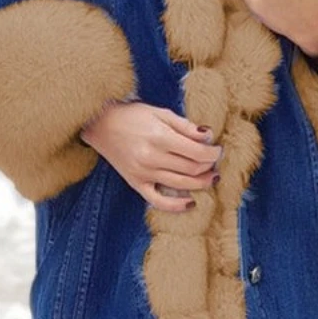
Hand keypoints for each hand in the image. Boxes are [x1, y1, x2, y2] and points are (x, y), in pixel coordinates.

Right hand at [80, 102, 222, 212]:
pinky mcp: (136, 183)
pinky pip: (158, 201)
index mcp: (160, 137)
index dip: (213, 153)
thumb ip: (185, 126)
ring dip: (201, 183)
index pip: (197, 153)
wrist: (100, 124)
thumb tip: (208, 136)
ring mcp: (143, 173)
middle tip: (215, 161)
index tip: (218, 149)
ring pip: (181, 185)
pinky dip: (176, 206)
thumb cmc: (132, 115)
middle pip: (192, 169)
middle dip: (209, 166)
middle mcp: (152, 158)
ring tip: (211, 177)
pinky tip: (190, 202)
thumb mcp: (160, 113)